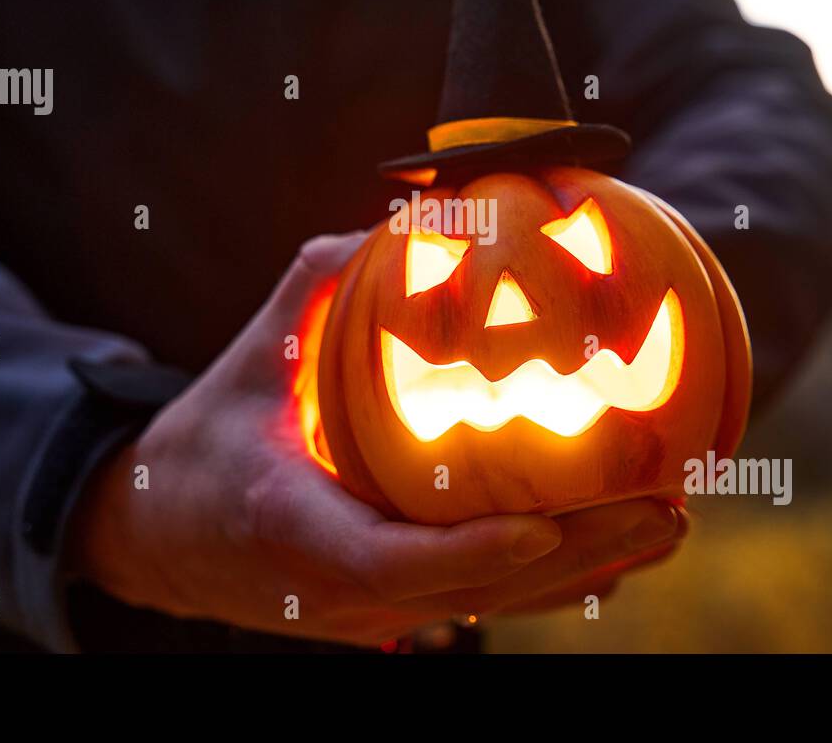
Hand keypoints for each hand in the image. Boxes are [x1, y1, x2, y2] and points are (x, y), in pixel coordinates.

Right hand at [66, 233, 686, 645]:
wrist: (164, 532)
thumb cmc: (209, 438)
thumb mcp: (254, 356)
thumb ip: (326, 285)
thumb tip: (415, 216)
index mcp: (296, 530)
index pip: (395, 563)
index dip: (477, 552)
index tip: (550, 526)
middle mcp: (345, 592)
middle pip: (478, 592)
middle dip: (578, 558)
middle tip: (664, 509)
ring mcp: (375, 614)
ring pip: (496, 605)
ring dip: (587, 571)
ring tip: (667, 523)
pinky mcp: (395, 613)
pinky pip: (486, 598)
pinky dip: (556, 576)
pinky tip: (618, 544)